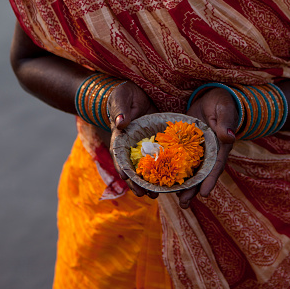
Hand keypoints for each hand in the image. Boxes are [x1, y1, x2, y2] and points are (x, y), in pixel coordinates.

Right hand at [108, 81, 158, 198]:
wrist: (135, 93)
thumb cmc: (123, 95)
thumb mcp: (120, 98)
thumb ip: (120, 110)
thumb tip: (121, 123)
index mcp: (119, 138)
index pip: (119, 157)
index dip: (124, 170)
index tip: (129, 181)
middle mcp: (130, 146)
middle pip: (132, 169)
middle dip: (138, 183)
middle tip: (147, 195)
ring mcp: (142, 147)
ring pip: (145, 168)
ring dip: (150, 182)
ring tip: (158, 194)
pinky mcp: (154, 144)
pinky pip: (158, 158)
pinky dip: (162, 169)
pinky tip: (170, 180)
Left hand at [178, 88, 237, 208]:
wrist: (212, 98)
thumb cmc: (222, 103)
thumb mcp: (224, 110)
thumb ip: (225, 123)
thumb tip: (230, 136)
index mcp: (221, 147)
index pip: (216, 166)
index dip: (210, 180)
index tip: (205, 194)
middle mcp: (210, 153)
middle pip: (202, 175)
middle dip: (193, 190)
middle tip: (184, 204)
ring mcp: (198, 151)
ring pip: (190, 171)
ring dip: (183, 185)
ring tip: (174, 199)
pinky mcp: (187, 146)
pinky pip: (180, 160)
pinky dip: (173, 169)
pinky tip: (163, 180)